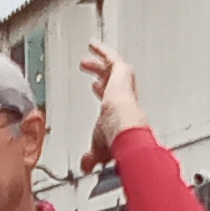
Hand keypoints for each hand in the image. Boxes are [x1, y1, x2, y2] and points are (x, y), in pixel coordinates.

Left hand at [80, 41, 145, 172]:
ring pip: (109, 67)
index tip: (96, 87)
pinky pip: (110, 55)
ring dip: (98, 61)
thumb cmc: (116, 136)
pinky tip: (92, 43)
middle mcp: (123, 94)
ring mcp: (123, 82)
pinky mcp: (121, 70)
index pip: (110, 98)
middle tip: (89, 67)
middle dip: (99, 73)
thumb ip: (92, 155)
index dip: (102, 92)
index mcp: (119, 110)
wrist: (123, 125)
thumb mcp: (99, 147)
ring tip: (86, 56)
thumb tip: (86, 167)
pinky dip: (101, 49)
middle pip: (109, 80)